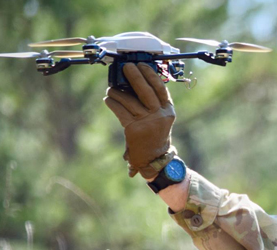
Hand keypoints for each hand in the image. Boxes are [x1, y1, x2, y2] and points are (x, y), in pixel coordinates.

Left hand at [104, 62, 175, 177]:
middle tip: (127, 67)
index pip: (160, 88)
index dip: (151, 75)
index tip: (142, 65)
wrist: (153, 157)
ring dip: (117, 91)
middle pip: (146, 91)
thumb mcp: (161, 116)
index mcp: (168, 110)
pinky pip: (119, 110)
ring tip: (111, 89)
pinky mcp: (133, 129)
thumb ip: (155, 101)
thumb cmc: (155, 133)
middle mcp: (159, 115)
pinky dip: (112, 102)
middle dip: (135, 76)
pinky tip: (109, 99)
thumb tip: (138, 80)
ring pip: (128, 100)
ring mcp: (146, 122)